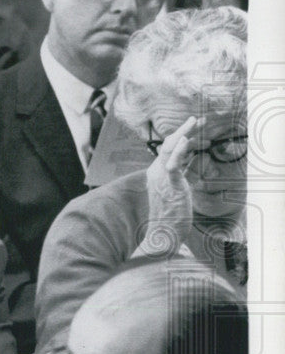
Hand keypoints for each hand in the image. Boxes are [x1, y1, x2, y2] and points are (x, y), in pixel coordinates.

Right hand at [141, 116, 202, 255]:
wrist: (161, 235)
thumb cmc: (168, 217)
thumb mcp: (175, 191)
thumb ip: (178, 176)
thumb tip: (185, 164)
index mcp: (156, 174)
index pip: (168, 152)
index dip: (180, 138)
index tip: (192, 128)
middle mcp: (156, 173)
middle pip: (168, 146)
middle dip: (182, 130)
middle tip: (196, 118)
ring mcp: (161, 178)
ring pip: (170, 151)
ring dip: (182, 134)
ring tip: (193, 122)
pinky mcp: (169, 185)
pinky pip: (174, 165)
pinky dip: (180, 151)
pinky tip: (185, 140)